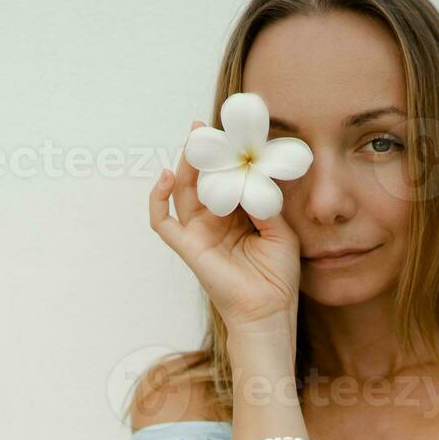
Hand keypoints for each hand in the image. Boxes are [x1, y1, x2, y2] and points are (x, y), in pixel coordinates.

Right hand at [148, 121, 302, 331]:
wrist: (269, 311)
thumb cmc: (277, 277)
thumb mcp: (281, 233)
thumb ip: (266, 204)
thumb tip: (254, 178)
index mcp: (239, 218)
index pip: (228, 180)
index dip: (228, 159)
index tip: (234, 136)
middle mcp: (215, 222)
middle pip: (203, 180)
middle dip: (203, 154)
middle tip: (205, 128)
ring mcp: (199, 233)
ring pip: (184, 192)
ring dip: (186, 166)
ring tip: (193, 142)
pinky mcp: (187, 247)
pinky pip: (162, 222)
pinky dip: (157, 198)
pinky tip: (166, 177)